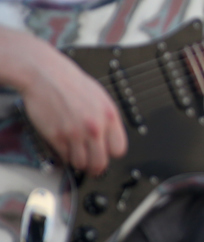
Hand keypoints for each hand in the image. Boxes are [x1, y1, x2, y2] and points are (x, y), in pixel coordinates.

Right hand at [5, 34, 127, 175]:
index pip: (119, 149)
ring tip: (77, 154)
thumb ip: (107, 119)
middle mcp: (94, 127)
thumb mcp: (101, 98)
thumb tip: (110, 138)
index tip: (106, 153)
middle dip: (96, 166)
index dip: (111, 153)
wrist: (47, 75)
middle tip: (92, 164)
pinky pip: (64, 157)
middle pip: (100, 162)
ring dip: (79, 162)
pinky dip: (65, 155)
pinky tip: (65, 147)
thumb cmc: (73, 83)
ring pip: (81, 164)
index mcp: (109, 116)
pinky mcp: (56, 137)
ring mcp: (75, 133)